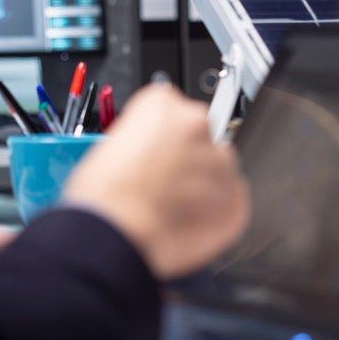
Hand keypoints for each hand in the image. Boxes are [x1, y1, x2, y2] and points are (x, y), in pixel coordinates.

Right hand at [60, 86, 248, 280]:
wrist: (116, 234)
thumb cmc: (104, 195)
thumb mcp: (109, 148)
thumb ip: (141, 143)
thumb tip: (148, 157)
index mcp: (164, 105)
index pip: (173, 110)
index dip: (161, 137)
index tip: (155, 152)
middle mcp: (198, 126)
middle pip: (200, 137)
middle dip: (186, 159)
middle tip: (161, 183)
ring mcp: (221, 164)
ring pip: (217, 171)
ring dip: (201, 187)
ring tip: (171, 209)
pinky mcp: (234, 199)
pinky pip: (230, 202)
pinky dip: (214, 214)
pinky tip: (186, 224)